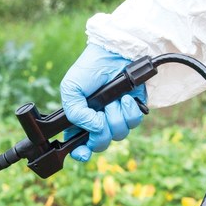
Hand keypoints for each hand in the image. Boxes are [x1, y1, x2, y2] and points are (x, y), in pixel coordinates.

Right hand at [59, 43, 146, 161]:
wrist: (115, 53)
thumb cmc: (90, 68)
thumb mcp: (71, 88)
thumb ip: (75, 112)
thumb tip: (94, 128)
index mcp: (80, 119)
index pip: (79, 145)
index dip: (81, 152)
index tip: (83, 152)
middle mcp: (98, 122)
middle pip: (101, 143)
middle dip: (102, 132)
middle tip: (101, 116)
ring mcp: (116, 117)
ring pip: (119, 134)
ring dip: (116, 116)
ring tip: (114, 100)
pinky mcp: (133, 110)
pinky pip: (134, 123)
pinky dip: (130, 111)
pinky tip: (126, 98)